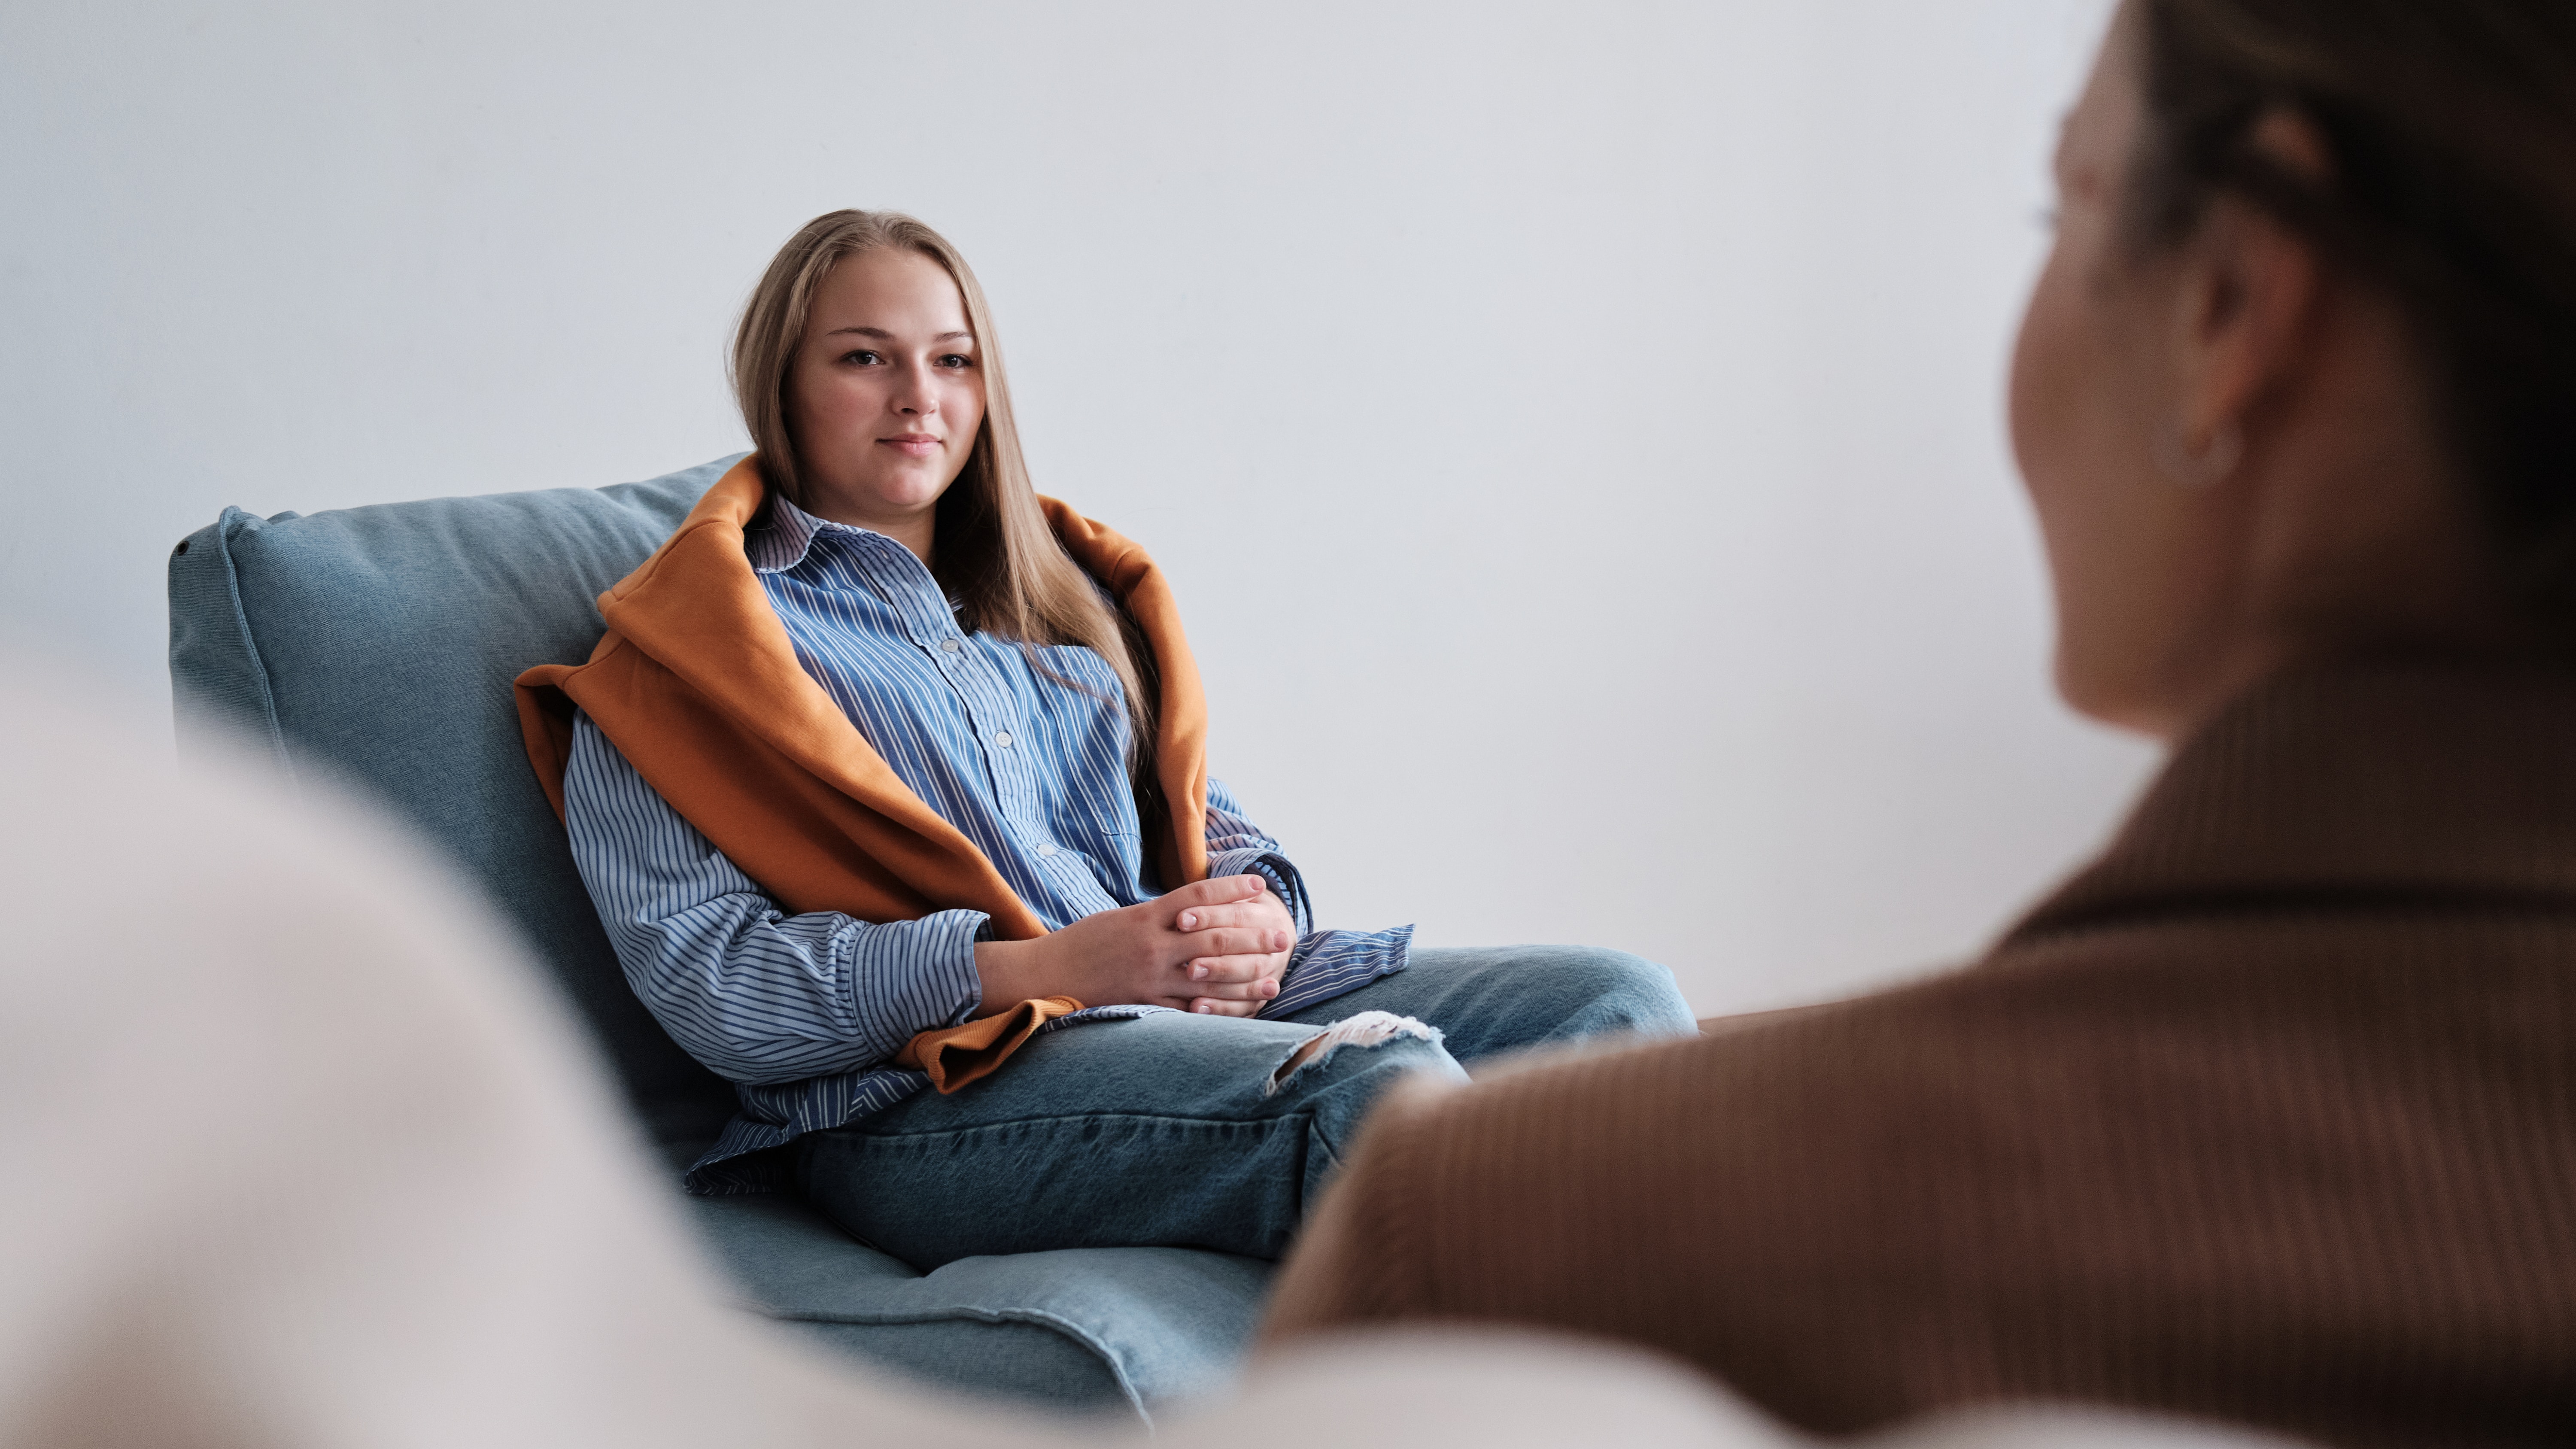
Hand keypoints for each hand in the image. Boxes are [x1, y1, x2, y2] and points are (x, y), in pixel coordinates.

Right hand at [972, 875, 1295, 1015]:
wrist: (1043, 974)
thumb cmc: (1082, 943)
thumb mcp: (1121, 918)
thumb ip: (1158, 918)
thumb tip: (1194, 913)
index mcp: (1146, 916)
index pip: (1199, 897)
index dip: (1233, 891)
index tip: (1262, 888)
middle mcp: (1153, 946)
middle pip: (1214, 938)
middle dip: (1252, 939)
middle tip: (1283, 939)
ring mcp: (1149, 979)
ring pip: (1208, 978)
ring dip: (1245, 980)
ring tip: (1274, 981)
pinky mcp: (1144, 1006)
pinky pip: (1187, 1012)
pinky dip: (1215, 1013)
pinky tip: (1239, 1014)